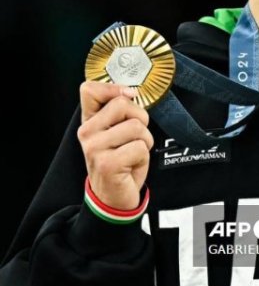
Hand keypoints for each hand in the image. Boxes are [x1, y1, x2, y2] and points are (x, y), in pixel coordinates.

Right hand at [77, 81, 153, 209]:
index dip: (114, 89)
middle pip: (122, 104)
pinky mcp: (107, 163)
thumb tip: (130, 92)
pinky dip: (144, 156)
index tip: (128, 97)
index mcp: (89, 122)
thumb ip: (120, 111)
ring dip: (144, 140)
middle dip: (140, 120)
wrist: (115, 196)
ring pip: (136, 126)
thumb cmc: (121, 161)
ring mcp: (94, 148)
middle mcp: (87, 132)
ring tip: (133, 153)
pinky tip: (131, 165)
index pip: (90, 90)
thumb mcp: (118, 132)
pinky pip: (140, 147)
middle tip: (134, 138)